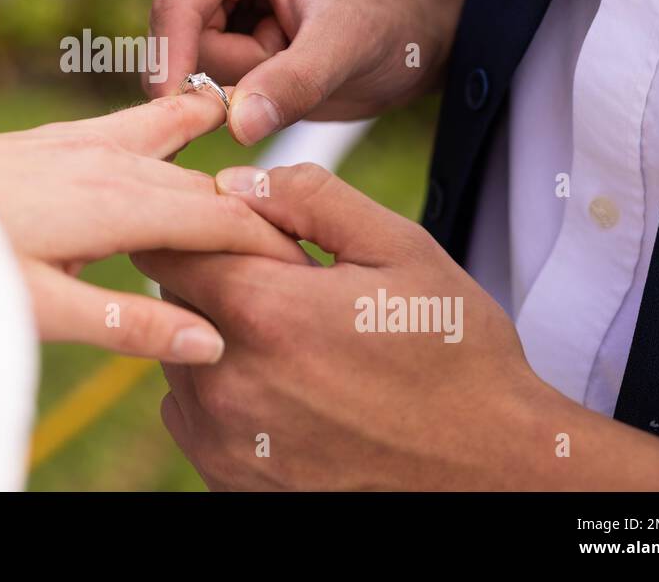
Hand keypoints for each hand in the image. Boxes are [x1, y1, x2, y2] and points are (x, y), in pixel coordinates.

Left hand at [0, 94, 307, 365]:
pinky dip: (175, 121)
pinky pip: (134, 123)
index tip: (314, 267)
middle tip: (307, 240)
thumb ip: (126, 325)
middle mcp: (108, 162)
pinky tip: (185, 115)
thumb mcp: (38, 308)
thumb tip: (210, 341)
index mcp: (116, 204)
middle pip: (207, 183)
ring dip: (225, 158)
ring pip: (176, 142)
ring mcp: (79, 144)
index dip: (271, 243)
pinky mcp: (54, 140)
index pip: (221, 218)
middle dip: (258, 210)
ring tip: (271, 162)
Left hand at [133, 162, 545, 489]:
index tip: (239, 231)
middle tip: (286, 287)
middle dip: (215, 278)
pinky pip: (191, 413)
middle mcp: (228, 379)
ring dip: (218, 335)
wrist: (490, 470)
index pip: (168, 243)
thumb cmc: (454, 354)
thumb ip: (309, 199)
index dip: (201, 227)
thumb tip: (233, 181)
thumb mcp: (400, 250)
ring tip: (295, 343)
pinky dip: (222, 392)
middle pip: (171, 298)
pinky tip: (287, 389)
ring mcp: (223, 438)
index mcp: (264, 310)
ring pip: (179, 354)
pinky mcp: (227, 478)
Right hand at [147, 0, 480, 143]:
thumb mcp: (346, 51)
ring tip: (288, 50)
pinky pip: (193, 67)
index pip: (178, 3)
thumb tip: (237, 124)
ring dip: (234, 73)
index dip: (172, 61)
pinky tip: (275, 58)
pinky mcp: (207, 11)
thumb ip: (292, 84)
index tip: (179, 112)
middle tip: (290, 51)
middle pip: (176, 32)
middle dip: (229, 63)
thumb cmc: (387, 27)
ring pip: (182, 55)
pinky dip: (233, 79)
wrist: (406, 35)